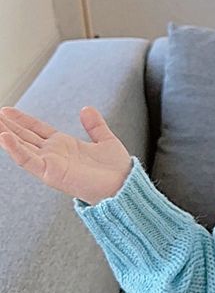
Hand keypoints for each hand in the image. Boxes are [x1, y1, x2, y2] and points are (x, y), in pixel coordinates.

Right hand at [0, 105, 132, 205]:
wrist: (124, 184)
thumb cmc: (115, 168)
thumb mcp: (105, 140)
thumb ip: (95, 125)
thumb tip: (86, 109)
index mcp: (64, 145)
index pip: (37, 129)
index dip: (22, 120)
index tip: (7, 110)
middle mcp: (54, 154)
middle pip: (25, 136)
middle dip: (9, 125)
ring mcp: (50, 163)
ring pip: (22, 147)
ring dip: (6, 134)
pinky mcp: (51, 173)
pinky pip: (29, 160)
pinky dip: (16, 150)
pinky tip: (5, 137)